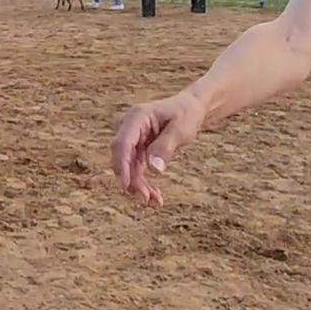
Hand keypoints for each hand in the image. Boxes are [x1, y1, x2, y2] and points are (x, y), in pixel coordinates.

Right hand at [110, 91, 205, 206]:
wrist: (189, 108)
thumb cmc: (186, 115)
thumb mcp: (181, 129)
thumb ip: (166, 147)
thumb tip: (153, 170)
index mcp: (136, 117)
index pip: (123, 143)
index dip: (122, 166)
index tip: (125, 186)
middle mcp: (128, 127)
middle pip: (122, 158)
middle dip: (132, 180)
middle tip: (146, 199)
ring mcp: (131, 139)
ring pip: (127, 167)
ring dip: (138, 186)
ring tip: (155, 201)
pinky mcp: (136, 149)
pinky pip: (135, 169)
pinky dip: (144, 183)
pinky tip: (156, 198)